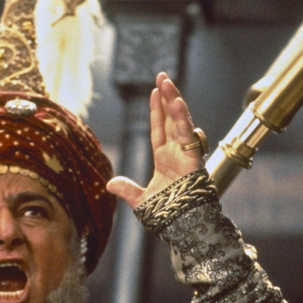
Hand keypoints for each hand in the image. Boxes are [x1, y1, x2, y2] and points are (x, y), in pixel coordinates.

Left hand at [107, 72, 204, 208]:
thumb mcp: (141, 201)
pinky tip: (176, 102)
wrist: (181, 226)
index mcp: (165, 159)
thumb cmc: (166, 215)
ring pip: (180, 122)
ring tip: (167, 82)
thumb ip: (127, 190)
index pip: (159, 129)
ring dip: (173, 101)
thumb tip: (109, 184)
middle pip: (171, 119)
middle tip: (162, 76)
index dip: (157, 111)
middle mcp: (177, 152)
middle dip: (167, 98)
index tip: (154, 92)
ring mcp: (186, 153)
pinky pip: (188, 134)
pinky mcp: (193, 158)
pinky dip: (182, 119)